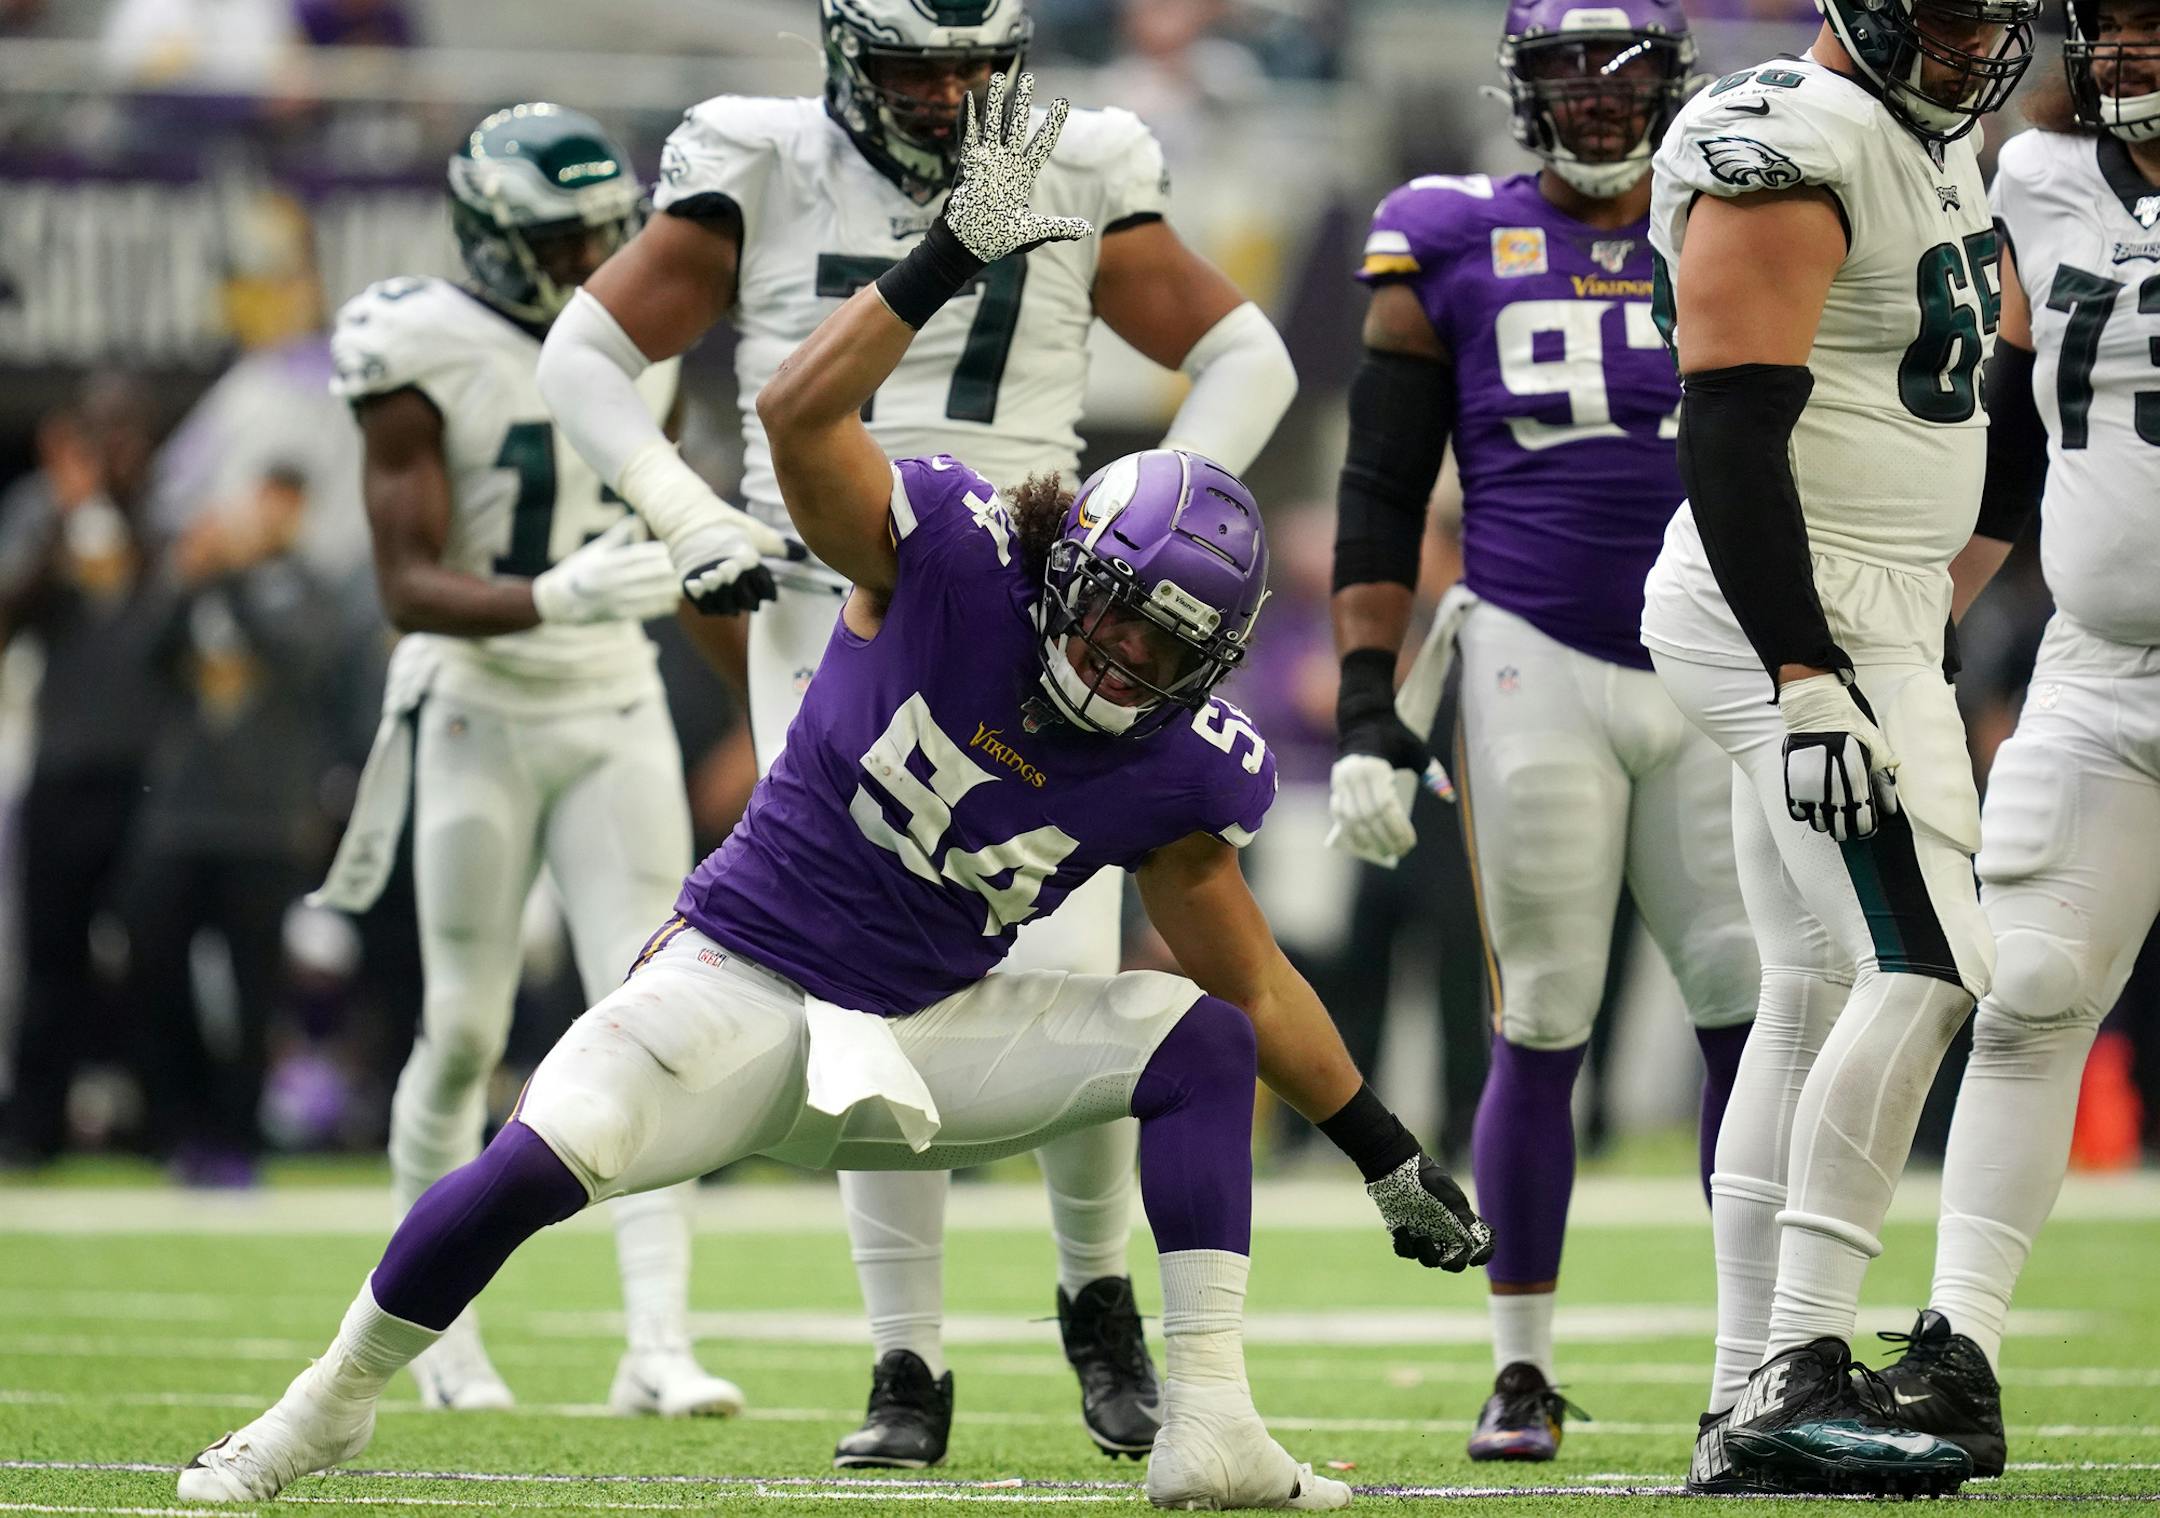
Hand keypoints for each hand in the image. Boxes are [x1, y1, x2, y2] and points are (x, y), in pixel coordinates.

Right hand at [531, 517, 681, 625]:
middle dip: (671, 571)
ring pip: (647, 593)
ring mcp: (612, 598)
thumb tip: (633, 517)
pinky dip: (657, 608)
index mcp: (607, 561)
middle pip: (647, 574)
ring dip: (669, 590)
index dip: (660, 553)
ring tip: (689, 586)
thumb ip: (616, 536)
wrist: (556, 600)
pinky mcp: (614, 614)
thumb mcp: (594, 550)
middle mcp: (611, 579)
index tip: (678, 550)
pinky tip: (672, 604)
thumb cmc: (578, 570)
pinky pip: (640, 612)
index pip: (639, 555)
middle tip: (692, 567)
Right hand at [667, 503, 798, 615]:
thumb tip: (803, 554)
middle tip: (751, 597)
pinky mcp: (691, 585)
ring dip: (733, 607)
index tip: (767, 591)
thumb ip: (780, 546)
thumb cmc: (726, 523)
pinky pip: (707, 608)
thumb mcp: (756, 532)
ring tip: (734, 600)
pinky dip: (714, 607)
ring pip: (727, 609)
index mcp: (748, 560)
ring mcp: (709, 581)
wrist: (687, 516)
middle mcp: (729, 573)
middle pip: (748, 603)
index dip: (768, 592)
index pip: (766, 590)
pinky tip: (718, 600)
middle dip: (752, 601)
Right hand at [941, 71, 1092, 263]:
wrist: (970, 245)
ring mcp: (985, 162)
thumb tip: (1087, 229)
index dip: (1051, 125)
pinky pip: (966, 136)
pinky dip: (966, 118)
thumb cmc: (999, 239)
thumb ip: (1058, 228)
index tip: (1062, 102)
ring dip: (994, 102)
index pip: (1041, 145)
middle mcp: (1005, 163)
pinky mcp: (968, 165)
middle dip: (1021, 102)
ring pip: (992, 125)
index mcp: (1022, 175)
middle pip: (1016, 126)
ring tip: (997, 77)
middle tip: (1028, 78)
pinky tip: (968, 98)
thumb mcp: (1033, 233)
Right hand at [1326, 651, 1427, 866]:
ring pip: (1352, 819)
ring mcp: (1341, 780)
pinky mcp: (1335, 784)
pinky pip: (1339, 813)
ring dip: (1368, 838)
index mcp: (1375, 767)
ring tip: (1383, 851)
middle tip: (1400, 851)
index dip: (1398, 828)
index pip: (1387, 807)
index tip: (1410, 843)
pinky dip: (1349, 830)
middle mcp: (1355, 775)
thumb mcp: (1415, 750)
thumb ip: (1431, 773)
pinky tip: (1362, 843)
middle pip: (1370, 817)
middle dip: (1385, 837)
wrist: (1363, 718)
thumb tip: (1448, 796)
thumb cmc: (1394, 735)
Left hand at [1367, 1151, 1494, 1271]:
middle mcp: (1444, 1232)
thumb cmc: (1428, 1181)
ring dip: (1426, 1253)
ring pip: (1429, 1260)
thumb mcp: (1451, 1199)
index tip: (1476, 1259)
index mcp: (1460, 1223)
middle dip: (1452, 1264)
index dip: (1482, 1255)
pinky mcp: (1404, 1234)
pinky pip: (1406, 1251)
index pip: (1478, 1245)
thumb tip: (1476, 1242)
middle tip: (1445, 1259)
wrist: (1397, 1169)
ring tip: (1421, 1237)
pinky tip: (1401, 1228)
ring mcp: (1424, 1234)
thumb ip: (1465, 1220)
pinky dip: (1404, 1244)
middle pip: (1454, 1262)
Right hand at [1779, 672, 1898, 840]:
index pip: (1864, 824)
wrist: (1816, 711)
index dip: (1866, 829)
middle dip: (1845, 829)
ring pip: (1818, 825)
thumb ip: (1883, 779)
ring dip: (1825, 823)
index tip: (1866, 827)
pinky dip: (1804, 813)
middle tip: (1846, 823)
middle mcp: (1834, 793)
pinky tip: (1810, 805)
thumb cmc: (1849, 726)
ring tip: (1828, 814)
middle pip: (1840, 829)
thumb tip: (1889, 806)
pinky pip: (1797, 813)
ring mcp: (1811, 791)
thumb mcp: (1875, 749)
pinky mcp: (1793, 785)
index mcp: (1858, 785)